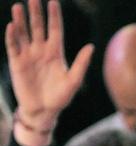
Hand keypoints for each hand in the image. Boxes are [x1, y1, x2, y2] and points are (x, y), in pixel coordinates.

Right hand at [5, 0, 92, 144]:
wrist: (43, 111)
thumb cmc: (60, 98)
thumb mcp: (74, 81)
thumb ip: (81, 64)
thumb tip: (91, 47)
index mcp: (56, 53)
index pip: (55, 30)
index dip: (54, 16)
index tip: (53, 1)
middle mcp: (41, 50)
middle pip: (38, 27)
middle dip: (36, 13)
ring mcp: (28, 55)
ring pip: (23, 33)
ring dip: (20, 21)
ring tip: (18, 7)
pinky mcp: (17, 63)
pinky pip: (13, 46)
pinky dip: (12, 36)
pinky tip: (11, 26)